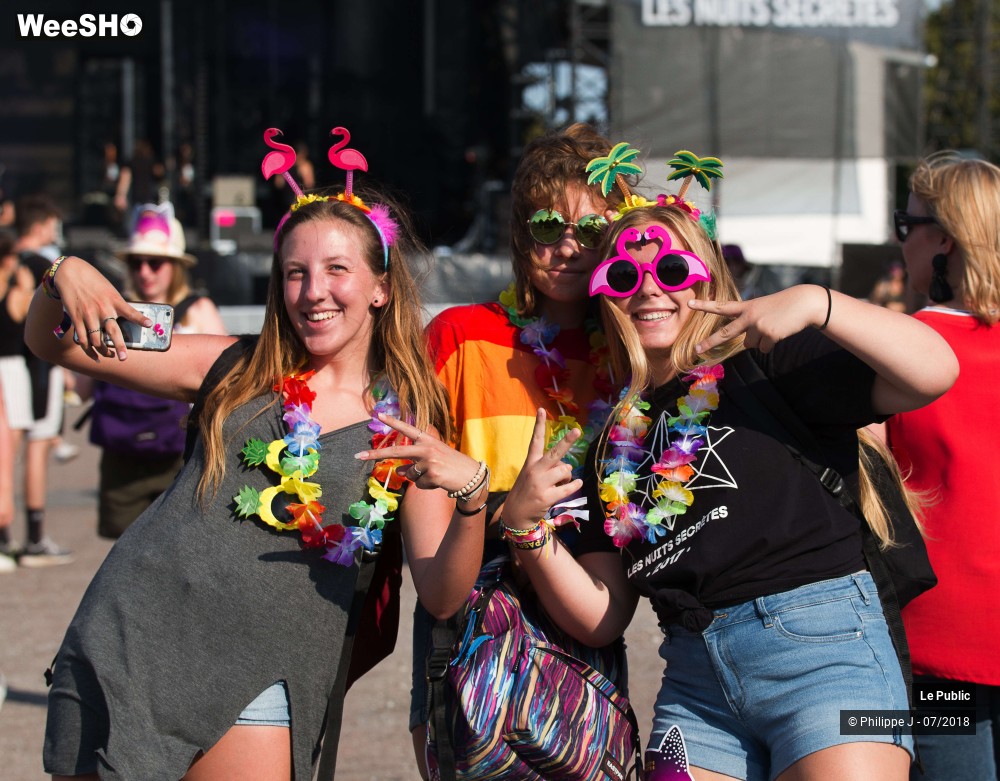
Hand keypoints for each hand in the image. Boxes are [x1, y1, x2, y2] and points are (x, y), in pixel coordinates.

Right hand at [55, 256, 151, 359]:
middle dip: (119, 346)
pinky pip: (83, 339)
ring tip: (110, 355)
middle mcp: (102, 309)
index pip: (130, 311)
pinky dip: (88, 349)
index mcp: (114, 300)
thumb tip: (125, 321)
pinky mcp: (76, 318)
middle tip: (123, 358)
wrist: (70, 272)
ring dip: (103, 351)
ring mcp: (88, 315)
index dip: (140, 319)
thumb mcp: (110, 290)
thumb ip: (117, 305)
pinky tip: (94, 355)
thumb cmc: (94, 282)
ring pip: (96, 340)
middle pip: (113, 332)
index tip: (150, 324)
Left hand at [354, 413, 482, 495]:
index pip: (407, 429)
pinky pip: (418, 485)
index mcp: (428, 440)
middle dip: (376, 454)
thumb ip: (414, 462)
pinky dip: (426, 486)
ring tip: (435, 476)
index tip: (377, 415)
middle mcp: (427, 448)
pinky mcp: (432, 475)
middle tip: (358, 455)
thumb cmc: (451, 466)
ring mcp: (429, 462)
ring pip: (409, 475)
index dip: (393, 422)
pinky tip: (439, 482)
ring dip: (418, 479)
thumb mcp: (433, 459)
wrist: (471, 477)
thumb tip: (398, 471)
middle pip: (396, 451)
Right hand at [502, 409, 581, 529]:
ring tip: (560, 483)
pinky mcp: (546, 497)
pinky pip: (568, 488)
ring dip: (568, 476)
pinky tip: (576, 484)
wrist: (515, 514)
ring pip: (565, 471)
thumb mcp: (532, 476)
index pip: (535, 440)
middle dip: (567, 442)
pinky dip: (574, 485)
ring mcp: (540, 483)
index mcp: (530, 462)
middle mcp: (535, 470)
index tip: (542, 409)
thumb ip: (549, 468)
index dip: (539, 425)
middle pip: (554, 453)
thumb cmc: (527, 491)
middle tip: (577, 431)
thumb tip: (569, 468)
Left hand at [691, 284, 829, 353]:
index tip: (690, 303)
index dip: (705, 305)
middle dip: (710, 342)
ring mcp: (758, 326)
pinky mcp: (769, 335)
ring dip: (761, 339)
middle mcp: (749, 316)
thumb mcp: (762, 308)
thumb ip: (749, 322)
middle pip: (725, 333)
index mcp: (746, 307)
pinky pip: (764, 349)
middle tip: (696, 350)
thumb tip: (747, 344)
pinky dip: (771, 344)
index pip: (722, 306)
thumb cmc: (783, 306)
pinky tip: (780, 332)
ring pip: (751, 344)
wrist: (804, 303)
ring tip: (773, 326)